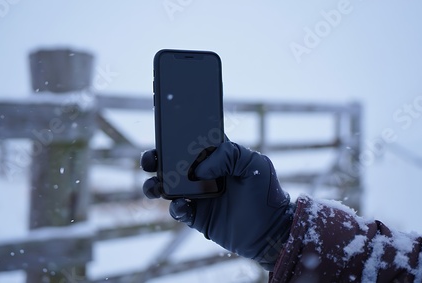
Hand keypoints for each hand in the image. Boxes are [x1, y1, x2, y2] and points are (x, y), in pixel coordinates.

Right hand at [141, 141, 294, 270]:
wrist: (271, 231)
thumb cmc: (266, 193)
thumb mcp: (254, 164)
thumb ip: (229, 154)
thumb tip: (199, 168)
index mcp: (215, 158)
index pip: (189, 143)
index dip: (173, 139)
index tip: (162, 135)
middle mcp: (203, 175)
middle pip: (171, 164)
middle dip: (155, 160)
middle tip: (150, 161)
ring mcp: (198, 196)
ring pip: (167, 187)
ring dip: (155, 185)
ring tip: (155, 187)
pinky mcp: (197, 217)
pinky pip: (178, 211)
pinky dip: (175, 208)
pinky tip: (182, 206)